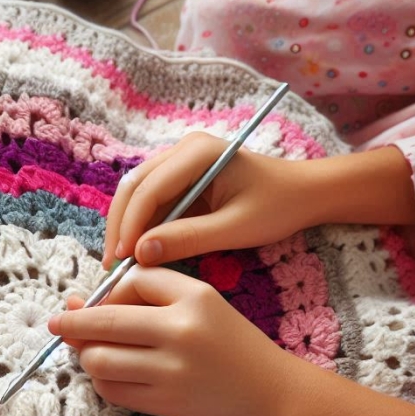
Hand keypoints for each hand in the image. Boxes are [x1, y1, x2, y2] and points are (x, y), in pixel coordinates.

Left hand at [48, 267, 290, 415]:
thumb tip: (82, 301)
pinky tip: (111, 372)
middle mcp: (180, 333)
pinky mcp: (165, 404)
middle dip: (72, 323)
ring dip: (87, 355)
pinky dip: (102, 380)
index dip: (103, 294)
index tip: (88, 303)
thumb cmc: (229, 340)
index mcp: (192, 298)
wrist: (270, 390)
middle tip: (58, 323)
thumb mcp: (200, 299)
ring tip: (94, 351)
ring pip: (99, 360)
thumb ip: (147, 291)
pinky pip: (111, 390)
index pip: (127, 285)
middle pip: (102, 323)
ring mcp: (171, 372)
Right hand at [104, 132, 313, 268]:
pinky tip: (136, 253)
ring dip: (124, 228)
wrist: (302, 194)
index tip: (123, 260)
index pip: (149, 189)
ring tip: (119, 264)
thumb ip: (189, 240)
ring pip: (135, 195)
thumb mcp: (236, 229)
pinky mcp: (179, 179)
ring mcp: (178, 162)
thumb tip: (142, 253)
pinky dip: (139, 228)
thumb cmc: (277, 207)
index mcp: (198, 152)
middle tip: (111, 266)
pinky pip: (150, 203)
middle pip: (133, 187)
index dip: (130, 226)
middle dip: (119, 227)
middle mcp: (181, 150)